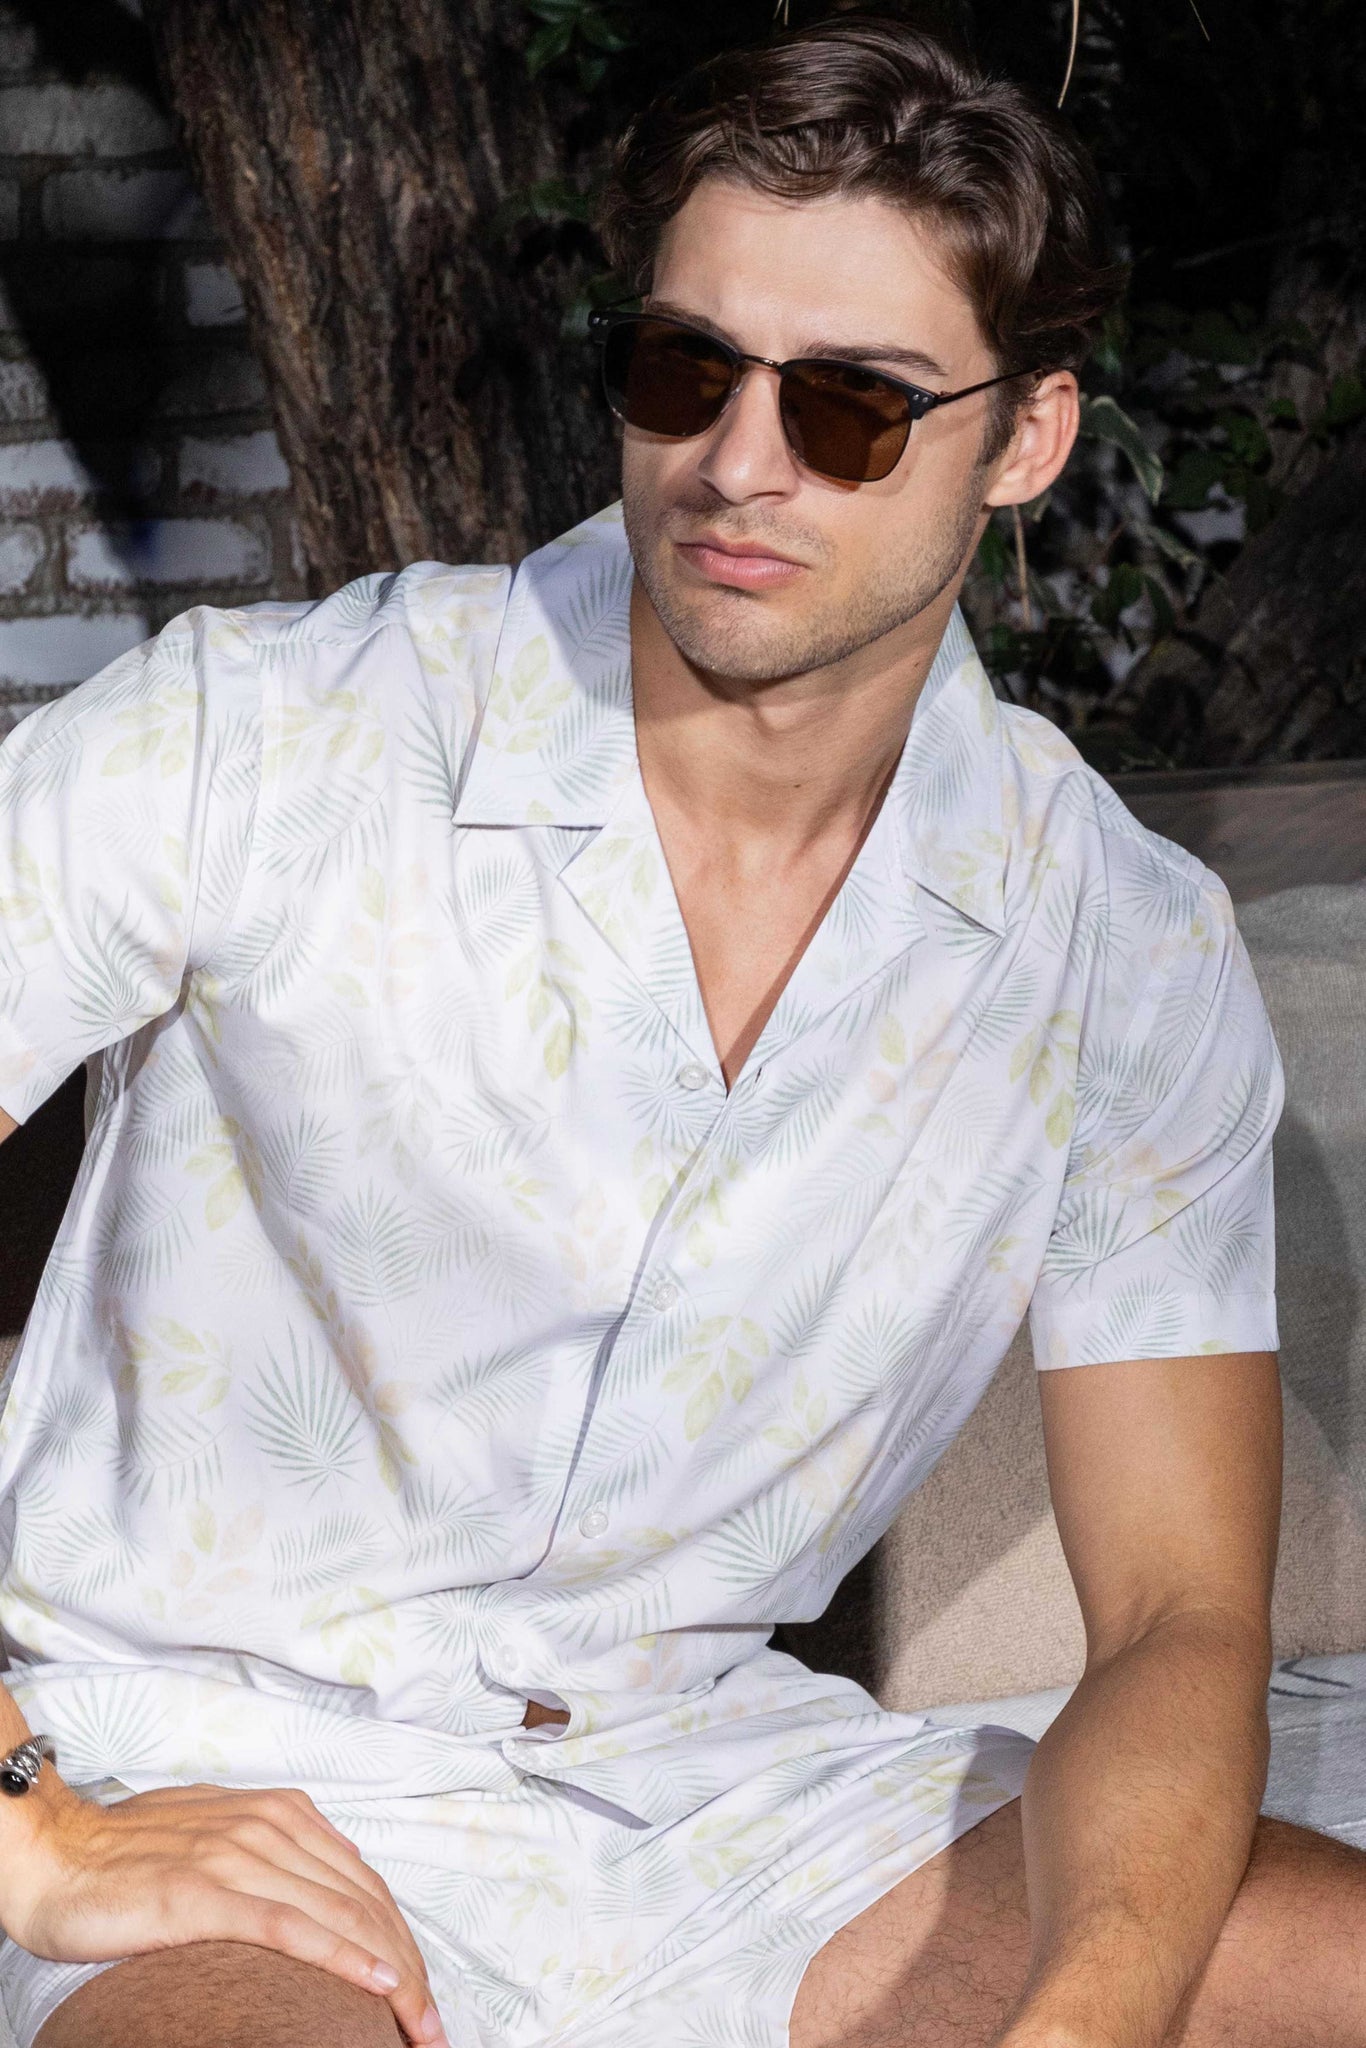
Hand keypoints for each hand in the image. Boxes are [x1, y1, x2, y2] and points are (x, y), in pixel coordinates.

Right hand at [1, 1777, 446, 2045]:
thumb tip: (328, 1884)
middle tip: (434, 2026)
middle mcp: (272, 1826)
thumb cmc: (131, 1855)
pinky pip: (290, 1926)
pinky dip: (341, 1955)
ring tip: (418, 2022)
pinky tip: (376, 1983)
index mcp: (282, 1813)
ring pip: (340, 1915)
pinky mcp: (206, 1891)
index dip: (400, 1941)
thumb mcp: (220, 1839)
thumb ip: (274, 1856)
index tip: (423, 1994)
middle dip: (409, 1966)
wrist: (58, 1854)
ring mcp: (240, 1856)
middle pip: (365, 1902)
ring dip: (391, 1972)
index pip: (363, 1883)